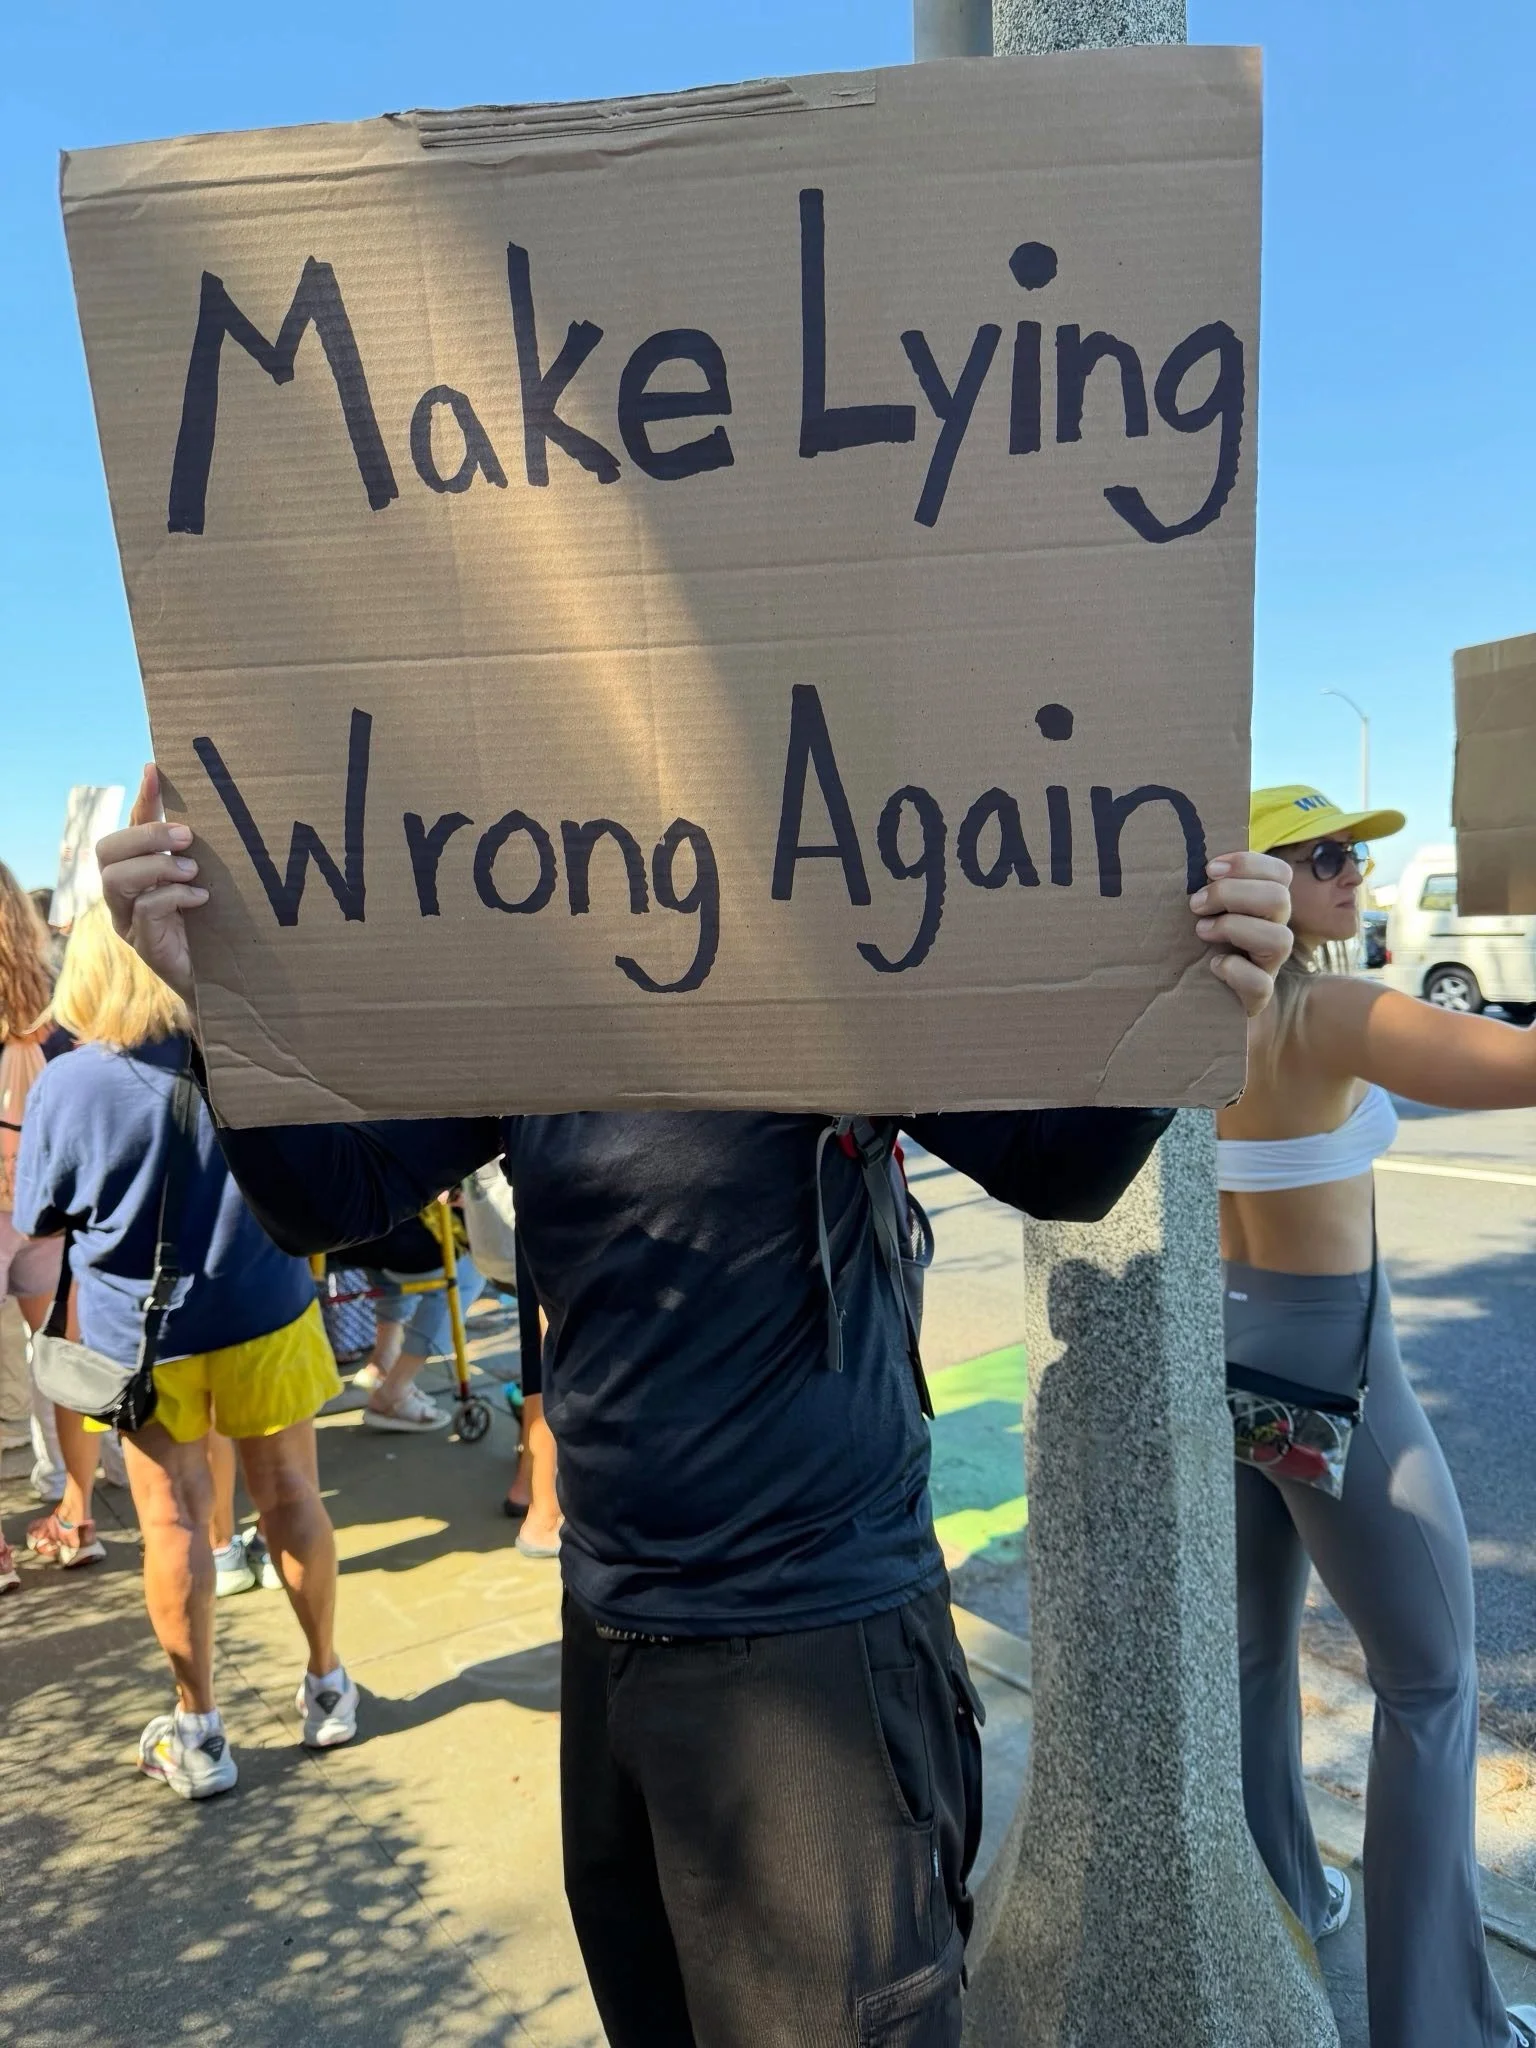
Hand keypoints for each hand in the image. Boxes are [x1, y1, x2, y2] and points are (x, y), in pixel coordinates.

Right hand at [97, 764, 206, 1004]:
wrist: (224, 982)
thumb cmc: (216, 926)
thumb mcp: (208, 881)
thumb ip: (201, 850)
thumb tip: (213, 803)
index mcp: (138, 872)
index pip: (129, 827)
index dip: (141, 799)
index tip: (155, 770)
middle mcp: (124, 894)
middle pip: (107, 850)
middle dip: (146, 836)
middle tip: (187, 837)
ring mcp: (129, 921)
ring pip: (115, 880)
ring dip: (156, 866)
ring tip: (192, 870)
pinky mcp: (145, 945)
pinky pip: (143, 911)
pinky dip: (172, 896)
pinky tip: (200, 897)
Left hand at [1189, 851, 1291, 1016]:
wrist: (1201, 1001)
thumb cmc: (1197, 945)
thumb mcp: (1202, 912)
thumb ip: (1203, 888)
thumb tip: (1176, 857)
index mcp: (1264, 905)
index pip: (1279, 873)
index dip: (1248, 864)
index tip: (1209, 868)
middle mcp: (1274, 931)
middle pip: (1279, 899)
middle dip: (1232, 894)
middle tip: (1195, 904)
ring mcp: (1270, 965)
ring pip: (1280, 939)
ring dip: (1235, 928)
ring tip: (1201, 932)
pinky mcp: (1258, 997)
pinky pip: (1262, 984)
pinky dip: (1236, 971)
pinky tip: (1214, 966)